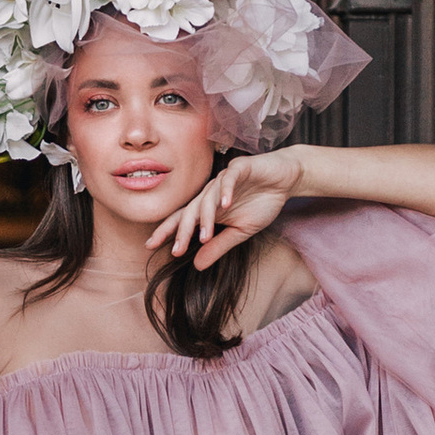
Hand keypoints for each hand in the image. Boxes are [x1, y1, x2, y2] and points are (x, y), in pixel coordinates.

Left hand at [152, 147, 302, 270]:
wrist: (284, 179)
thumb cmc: (261, 202)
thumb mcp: (240, 231)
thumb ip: (219, 246)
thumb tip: (197, 266)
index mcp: (208, 208)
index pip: (183, 219)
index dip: (167, 231)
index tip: (150, 245)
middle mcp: (210, 193)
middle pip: (190, 211)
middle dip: (182, 231)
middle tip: (177, 250)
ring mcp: (223, 179)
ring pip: (207, 198)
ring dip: (206, 218)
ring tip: (205, 236)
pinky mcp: (240, 168)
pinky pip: (229, 179)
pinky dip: (226, 191)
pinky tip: (225, 203)